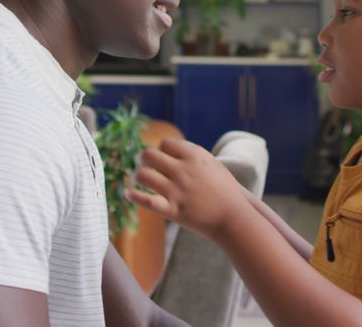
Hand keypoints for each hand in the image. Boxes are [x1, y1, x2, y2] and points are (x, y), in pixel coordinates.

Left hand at [127, 139, 250, 239]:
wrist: (234, 218)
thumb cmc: (226, 191)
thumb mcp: (213, 165)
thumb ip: (193, 155)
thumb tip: (172, 147)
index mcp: (195, 156)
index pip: (165, 143)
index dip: (161, 149)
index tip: (162, 157)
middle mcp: (183, 170)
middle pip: (149, 155)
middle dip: (144, 159)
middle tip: (147, 166)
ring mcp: (177, 190)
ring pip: (143, 175)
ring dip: (139, 176)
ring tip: (141, 180)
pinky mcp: (173, 210)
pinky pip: (146, 200)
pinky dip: (133, 195)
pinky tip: (127, 193)